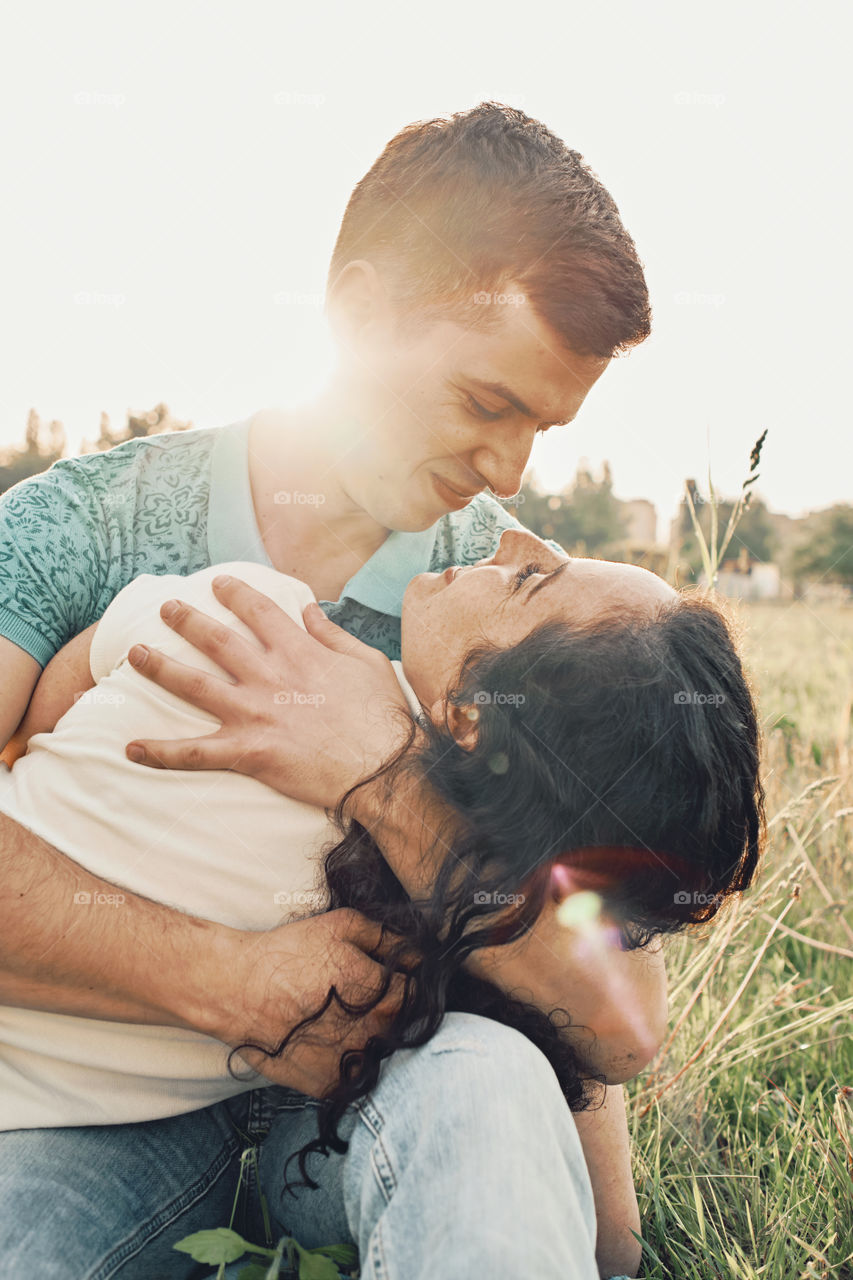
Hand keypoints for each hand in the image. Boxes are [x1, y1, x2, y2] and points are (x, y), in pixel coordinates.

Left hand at [124, 575, 412, 808]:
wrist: (384, 767)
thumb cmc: (383, 717)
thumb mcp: (366, 662)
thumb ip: (333, 634)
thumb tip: (310, 608)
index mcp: (299, 652)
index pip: (258, 611)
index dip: (235, 594)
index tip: (218, 583)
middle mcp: (269, 676)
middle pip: (217, 639)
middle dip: (187, 620)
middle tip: (166, 607)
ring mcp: (255, 713)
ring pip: (195, 685)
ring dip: (161, 668)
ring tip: (136, 653)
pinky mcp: (249, 751)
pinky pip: (196, 752)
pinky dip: (161, 752)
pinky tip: (131, 748)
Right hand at [212, 908, 411, 1096]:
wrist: (236, 989)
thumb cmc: (288, 953)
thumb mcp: (341, 925)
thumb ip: (387, 937)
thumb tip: (418, 953)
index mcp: (379, 992)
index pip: (415, 993)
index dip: (404, 982)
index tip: (388, 978)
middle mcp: (369, 1032)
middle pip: (401, 1026)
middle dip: (390, 1012)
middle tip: (361, 999)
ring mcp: (348, 1062)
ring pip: (381, 1055)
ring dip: (372, 1040)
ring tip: (343, 1022)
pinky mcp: (326, 1084)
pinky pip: (355, 1080)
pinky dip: (349, 1065)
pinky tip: (328, 1043)